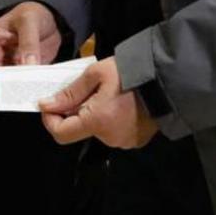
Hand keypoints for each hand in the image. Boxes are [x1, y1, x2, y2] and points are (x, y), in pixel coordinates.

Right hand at [0, 1, 62, 85]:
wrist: (51, 18)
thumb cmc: (33, 13)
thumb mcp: (28, 21)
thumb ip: (28, 42)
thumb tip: (29, 65)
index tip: (6, 78)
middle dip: (6, 85)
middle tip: (23, 86)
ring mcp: (10, 67)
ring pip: (8, 86)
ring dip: (19, 88)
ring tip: (33, 87)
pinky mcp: (24, 72)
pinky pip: (24, 85)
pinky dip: (31, 87)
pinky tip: (41, 85)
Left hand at [40, 58, 158, 148]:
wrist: (170, 81)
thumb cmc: (131, 73)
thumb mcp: (96, 74)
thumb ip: (69, 93)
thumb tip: (45, 105)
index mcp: (97, 122)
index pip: (60, 134)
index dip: (50, 119)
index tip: (50, 104)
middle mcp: (109, 137)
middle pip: (79, 130)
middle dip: (74, 112)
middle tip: (84, 91)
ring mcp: (124, 141)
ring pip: (95, 130)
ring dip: (93, 115)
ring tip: (106, 94)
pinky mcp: (136, 140)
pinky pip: (112, 132)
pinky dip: (109, 119)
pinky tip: (118, 103)